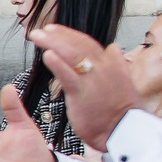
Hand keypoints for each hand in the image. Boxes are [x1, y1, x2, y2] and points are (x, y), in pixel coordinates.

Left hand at [33, 23, 139, 150]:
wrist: (123, 130)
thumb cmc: (120, 111)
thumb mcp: (122, 81)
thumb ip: (115, 63)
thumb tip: (113, 47)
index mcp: (111, 63)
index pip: (87, 43)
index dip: (69, 35)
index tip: (54, 30)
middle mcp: (103, 67)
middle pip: (78, 45)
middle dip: (58, 35)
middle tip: (41, 31)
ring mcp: (92, 79)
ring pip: (72, 55)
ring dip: (53, 42)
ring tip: (37, 36)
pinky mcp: (82, 93)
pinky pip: (68, 75)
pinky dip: (57, 64)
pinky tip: (47, 55)